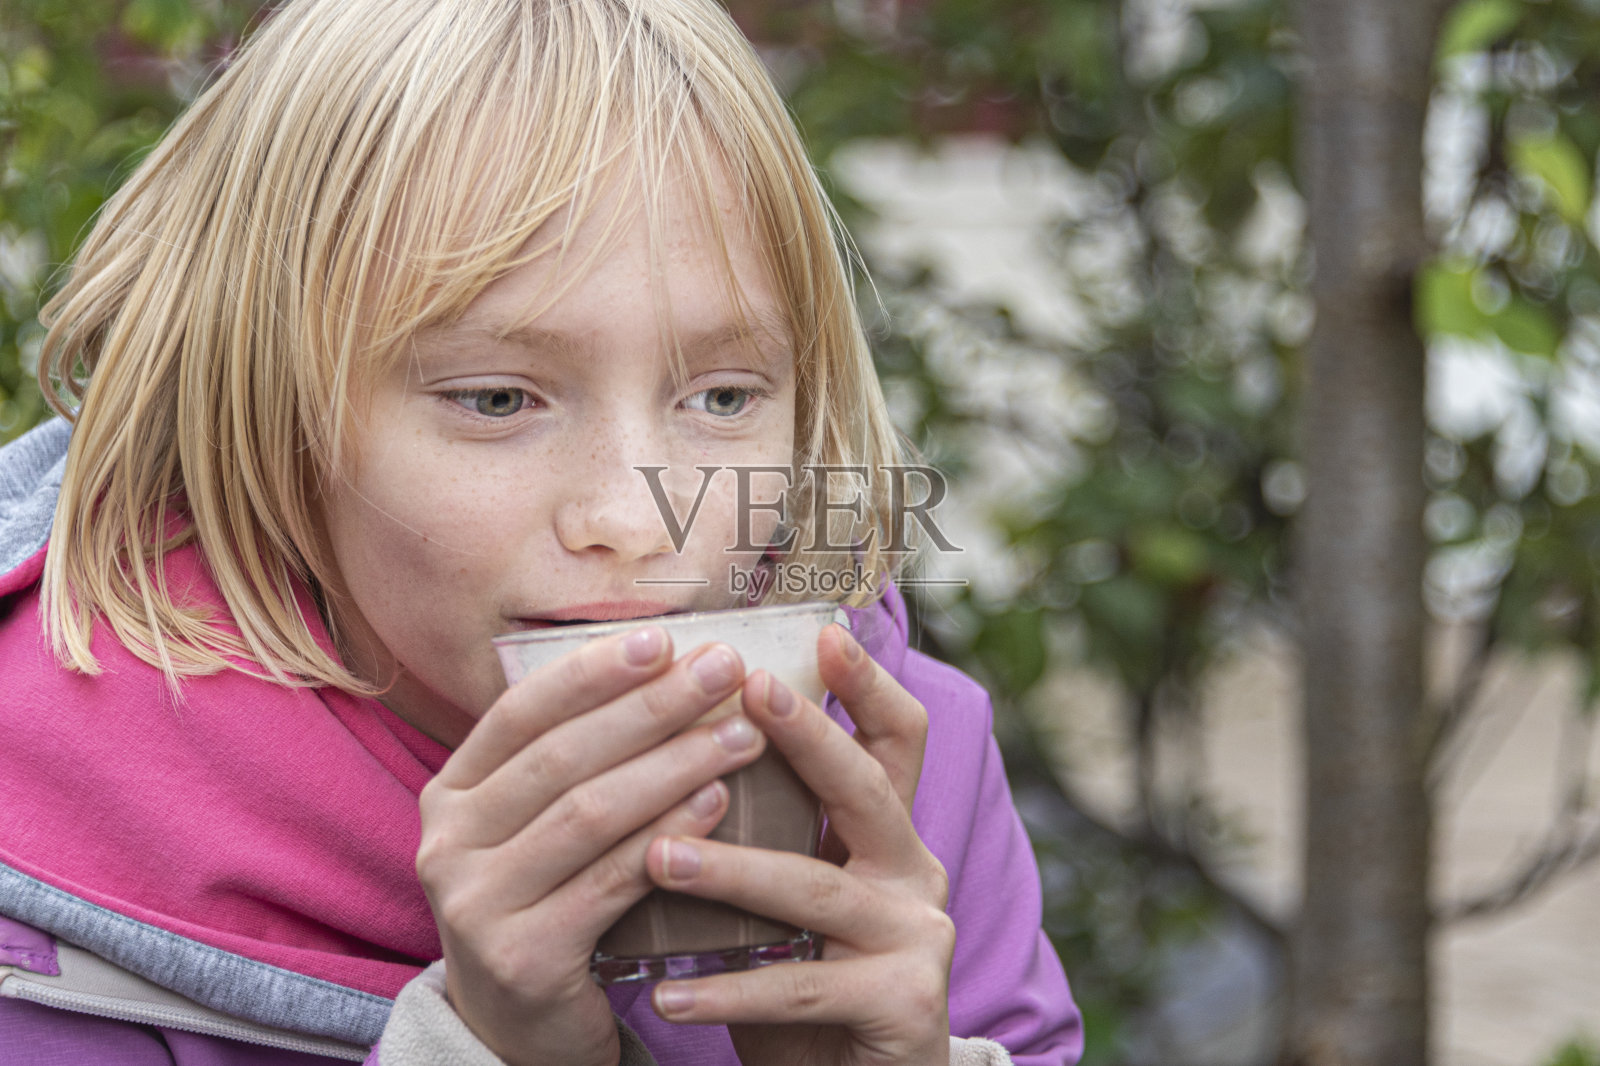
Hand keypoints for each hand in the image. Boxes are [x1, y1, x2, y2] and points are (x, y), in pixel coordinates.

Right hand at [414, 628, 766, 1065]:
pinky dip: (668, 835)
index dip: (593, 671)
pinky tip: (717, 801)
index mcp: (452, 794)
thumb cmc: (550, 906)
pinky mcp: (520, 957)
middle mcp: (448, 842)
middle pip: (562, 756)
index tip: (664, 638)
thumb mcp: (539, 829)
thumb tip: (673, 667)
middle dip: (650, 706)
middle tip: (723, 670)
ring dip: (673, 765)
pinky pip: (609, 882)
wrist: (518, 1033)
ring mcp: (475, 903)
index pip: (521, 711)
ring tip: (740, 734)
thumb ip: (580, 760)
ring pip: (588, 813)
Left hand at [643, 623, 953, 1065]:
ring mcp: (918, 938)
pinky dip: (729, 987)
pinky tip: (667, 988)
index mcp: (888, 835)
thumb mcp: (786, 900)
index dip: (867, 685)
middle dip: (811, 734)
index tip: (822, 634)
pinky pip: (804, 989)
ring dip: (733, 871)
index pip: (896, 740)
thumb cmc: (803, 985)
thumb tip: (670, 744)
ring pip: (819, 890)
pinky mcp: (905, 1005)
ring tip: (656, 859)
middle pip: (868, 788)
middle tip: (750, 692)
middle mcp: (914, 873)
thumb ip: (760, 832)